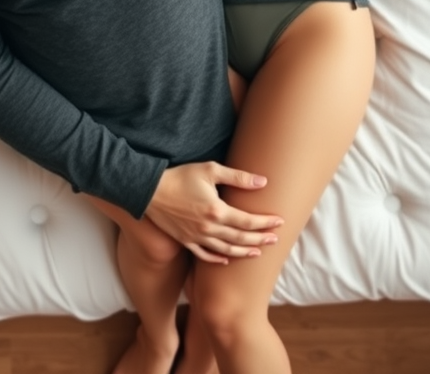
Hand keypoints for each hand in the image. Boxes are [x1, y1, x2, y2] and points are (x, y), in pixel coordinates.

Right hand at [143, 162, 283, 263]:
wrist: (150, 190)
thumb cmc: (181, 176)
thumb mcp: (210, 170)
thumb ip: (237, 177)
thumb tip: (262, 182)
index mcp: (217, 211)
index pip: (248, 221)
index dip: (265, 223)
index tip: (279, 222)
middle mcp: (209, 228)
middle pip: (240, 238)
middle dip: (260, 239)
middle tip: (275, 239)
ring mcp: (196, 237)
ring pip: (226, 251)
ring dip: (244, 252)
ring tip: (257, 252)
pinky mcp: (185, 241)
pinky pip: (204, 255)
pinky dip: (217, 260)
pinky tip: (227, 260)